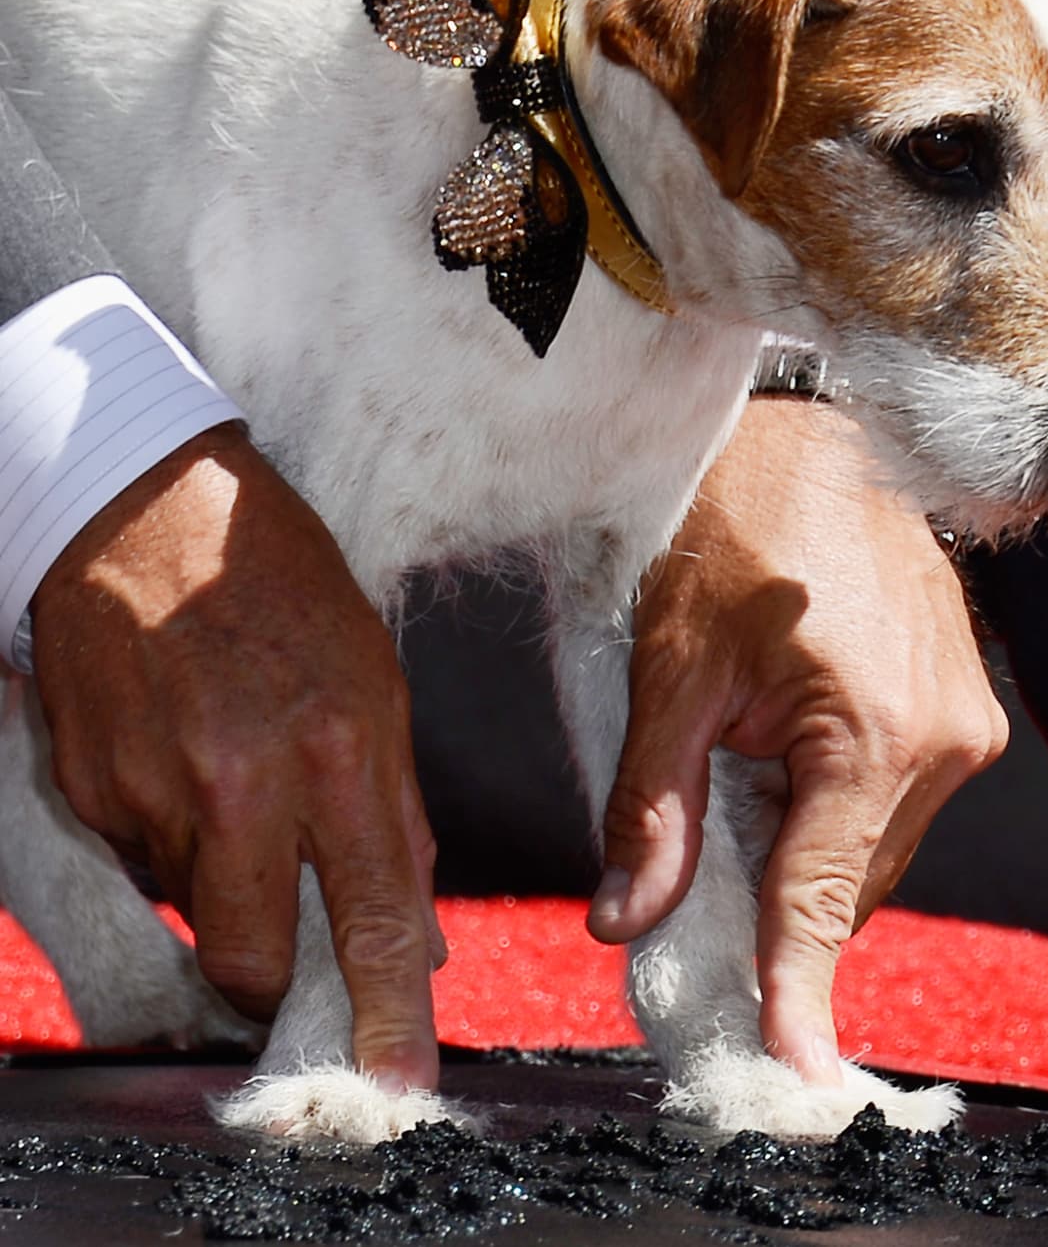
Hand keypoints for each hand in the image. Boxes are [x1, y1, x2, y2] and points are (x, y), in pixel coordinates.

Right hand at [29, 423, 442, 1087]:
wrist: (141, 507)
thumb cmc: (277, 582)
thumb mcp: (374, 674)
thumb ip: (395, 807)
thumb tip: (416, 926)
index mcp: (338, 745)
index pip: (375, 914)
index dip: (391, 1012)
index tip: (403, 1082)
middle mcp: (242, 781)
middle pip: (253, 958)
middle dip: (273, 970)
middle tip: (285, 919)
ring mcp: (151, 791)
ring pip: (193, 911)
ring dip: (222, 881)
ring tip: (230, 774)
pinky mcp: (87, 790)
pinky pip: (139, 865)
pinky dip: (169, 840)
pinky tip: (181, 755)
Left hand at [587, 398, 1007, 1084]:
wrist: (794, 435)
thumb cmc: (724, 526)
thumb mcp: (669, 670)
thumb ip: (653, 808)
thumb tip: (629, 920)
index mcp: (872, 733)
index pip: (819, 901)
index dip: (794, 991)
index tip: (791, 1072)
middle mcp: (942, 735)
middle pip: (844, 881)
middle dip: (770, 899)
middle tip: (688, 887)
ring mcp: (963, 714)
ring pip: (868, 842)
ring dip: (799, 844)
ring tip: (731, 776)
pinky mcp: (958, 694)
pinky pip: (890, 794)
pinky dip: (829, 803)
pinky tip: (776, 752)